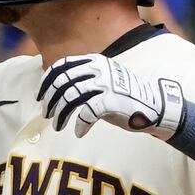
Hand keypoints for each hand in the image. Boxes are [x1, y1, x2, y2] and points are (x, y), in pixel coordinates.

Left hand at [39, 54, 185, 140]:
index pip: (61, 66)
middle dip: (50, 99)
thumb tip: (58, 90)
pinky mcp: (111, 101)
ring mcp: (105, 84)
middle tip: (47, 114)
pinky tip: (79, 132)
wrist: (154, 108)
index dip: (46, 81)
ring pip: (70, 97)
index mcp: (94, 61)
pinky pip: (86, 113)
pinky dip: (79, 125)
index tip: (40, 96)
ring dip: (60, 113)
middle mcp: (99, 69)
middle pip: (62, 82)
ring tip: (58, 125)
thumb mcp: (102, 81)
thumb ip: (83, 81)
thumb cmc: (125, 98)